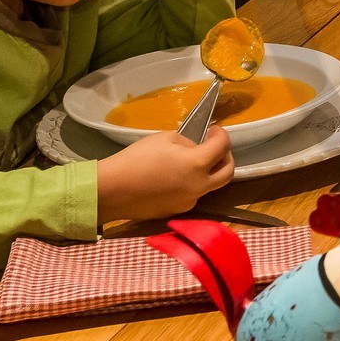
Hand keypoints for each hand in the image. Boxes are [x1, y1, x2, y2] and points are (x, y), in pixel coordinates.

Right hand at [96, 126, 233, 222]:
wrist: (111, 190)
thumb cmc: (136, 159)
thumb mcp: (165, 139)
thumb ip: (188, 142)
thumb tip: (196, 149)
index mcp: (197, 165)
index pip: (223, 146)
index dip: (221, 134)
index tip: (213, 130)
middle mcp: (199, 186)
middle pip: (228, 173)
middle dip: (226, 157)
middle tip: (214, 147)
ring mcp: (189, 202)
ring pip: (210, 186)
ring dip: (208, 172)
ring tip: (192, 161)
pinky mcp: (177, 210)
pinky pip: (192, 195)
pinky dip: (192, 184)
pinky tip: (175, 177)